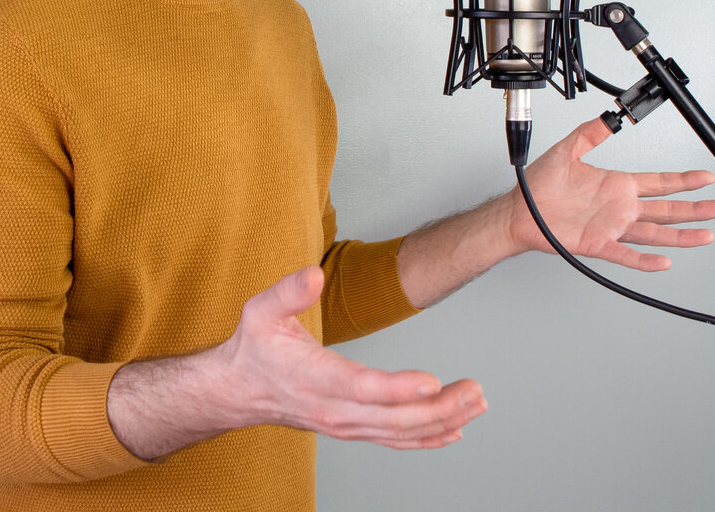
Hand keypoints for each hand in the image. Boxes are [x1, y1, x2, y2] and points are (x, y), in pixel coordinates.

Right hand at [215, 266, 485, 448]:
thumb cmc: (254, 348)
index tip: (432, 382)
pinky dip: (427, 439)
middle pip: (392, 418)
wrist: (238, 391)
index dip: (398, 388)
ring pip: (399, 432)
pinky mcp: (351, 429)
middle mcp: (333, 410)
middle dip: (440, 407)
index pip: (361, 387)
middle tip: (475, 390)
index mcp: (314, 378)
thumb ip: (287, 292)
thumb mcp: (259, 310)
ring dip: (442, 420)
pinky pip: (393, 441)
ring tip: (476, 403)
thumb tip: (313, 273)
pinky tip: (454, 431)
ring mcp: (344, 425)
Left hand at [512, 117, 714, 270]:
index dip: (684, 180)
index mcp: (616, 185)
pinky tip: (664, 262)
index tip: (707, 177)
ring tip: (706, 236)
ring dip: (680, 236)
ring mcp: (611, 227)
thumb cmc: (539, 185)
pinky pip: (625, 254)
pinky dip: (645, 260)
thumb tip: (607, 117)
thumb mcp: (567, 150)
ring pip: (654, 234)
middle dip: (695, 209)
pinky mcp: (597, 244)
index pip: (659, 182)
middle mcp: (619, 208)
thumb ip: (589, 133)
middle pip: (666, 209)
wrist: (517, 211)